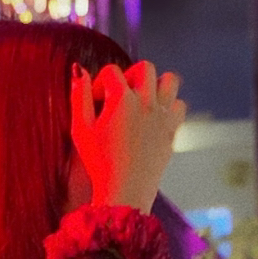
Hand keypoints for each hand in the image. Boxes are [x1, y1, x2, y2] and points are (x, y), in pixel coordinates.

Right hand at [70, 60, 185, 212]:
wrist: (125, 190)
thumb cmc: (100, 162)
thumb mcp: (81, 129)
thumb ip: (79, 96)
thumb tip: (78, 70)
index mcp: (122, 99)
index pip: (112, 71)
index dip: (100, 82)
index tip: (96, 100)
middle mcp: (146, 102)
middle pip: (144, 68)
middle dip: (129, 75)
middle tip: (119, 95)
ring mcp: (163, 115)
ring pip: (169, 80)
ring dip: (155, 84)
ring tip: (141, 99)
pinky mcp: (173, 130)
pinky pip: (179, 105)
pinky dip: (168, 106)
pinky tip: (154, 117)